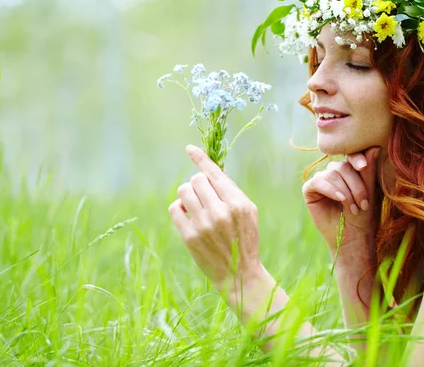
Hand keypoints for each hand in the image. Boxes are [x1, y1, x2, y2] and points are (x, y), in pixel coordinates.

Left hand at [168, 145, 262, 288]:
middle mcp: (221, 212)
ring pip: (183, 191)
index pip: (214, 173)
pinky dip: (179, 208)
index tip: (189, 148)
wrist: (240, 274)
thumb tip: (207, 169)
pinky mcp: (190, 236)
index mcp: (238, 203)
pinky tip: (189, 216)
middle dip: (198, 184)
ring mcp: (204, 224)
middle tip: (204, 197)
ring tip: (196, 206)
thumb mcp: (248, 211)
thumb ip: (230, 191)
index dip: (200, 158)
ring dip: (187, 195)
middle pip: (196, 180)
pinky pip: (175, 208)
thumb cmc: (244, 238)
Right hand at [301, 147, 381, 250]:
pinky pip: (317, 182)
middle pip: (343, 167)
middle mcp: (334, 173)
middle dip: (355, 185)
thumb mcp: (370, 192)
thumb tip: (374, 146)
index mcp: (350, 170)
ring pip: (331, 174)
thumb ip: (369, 170)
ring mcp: (322, 180)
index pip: (351, 156)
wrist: (353, 237)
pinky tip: (340, 199)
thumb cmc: (365, 217)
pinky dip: (331, 189)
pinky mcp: (310, 190)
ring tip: (353, 208)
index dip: (356, 158)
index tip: (364, 167)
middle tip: (363, 204)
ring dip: (345, 191)